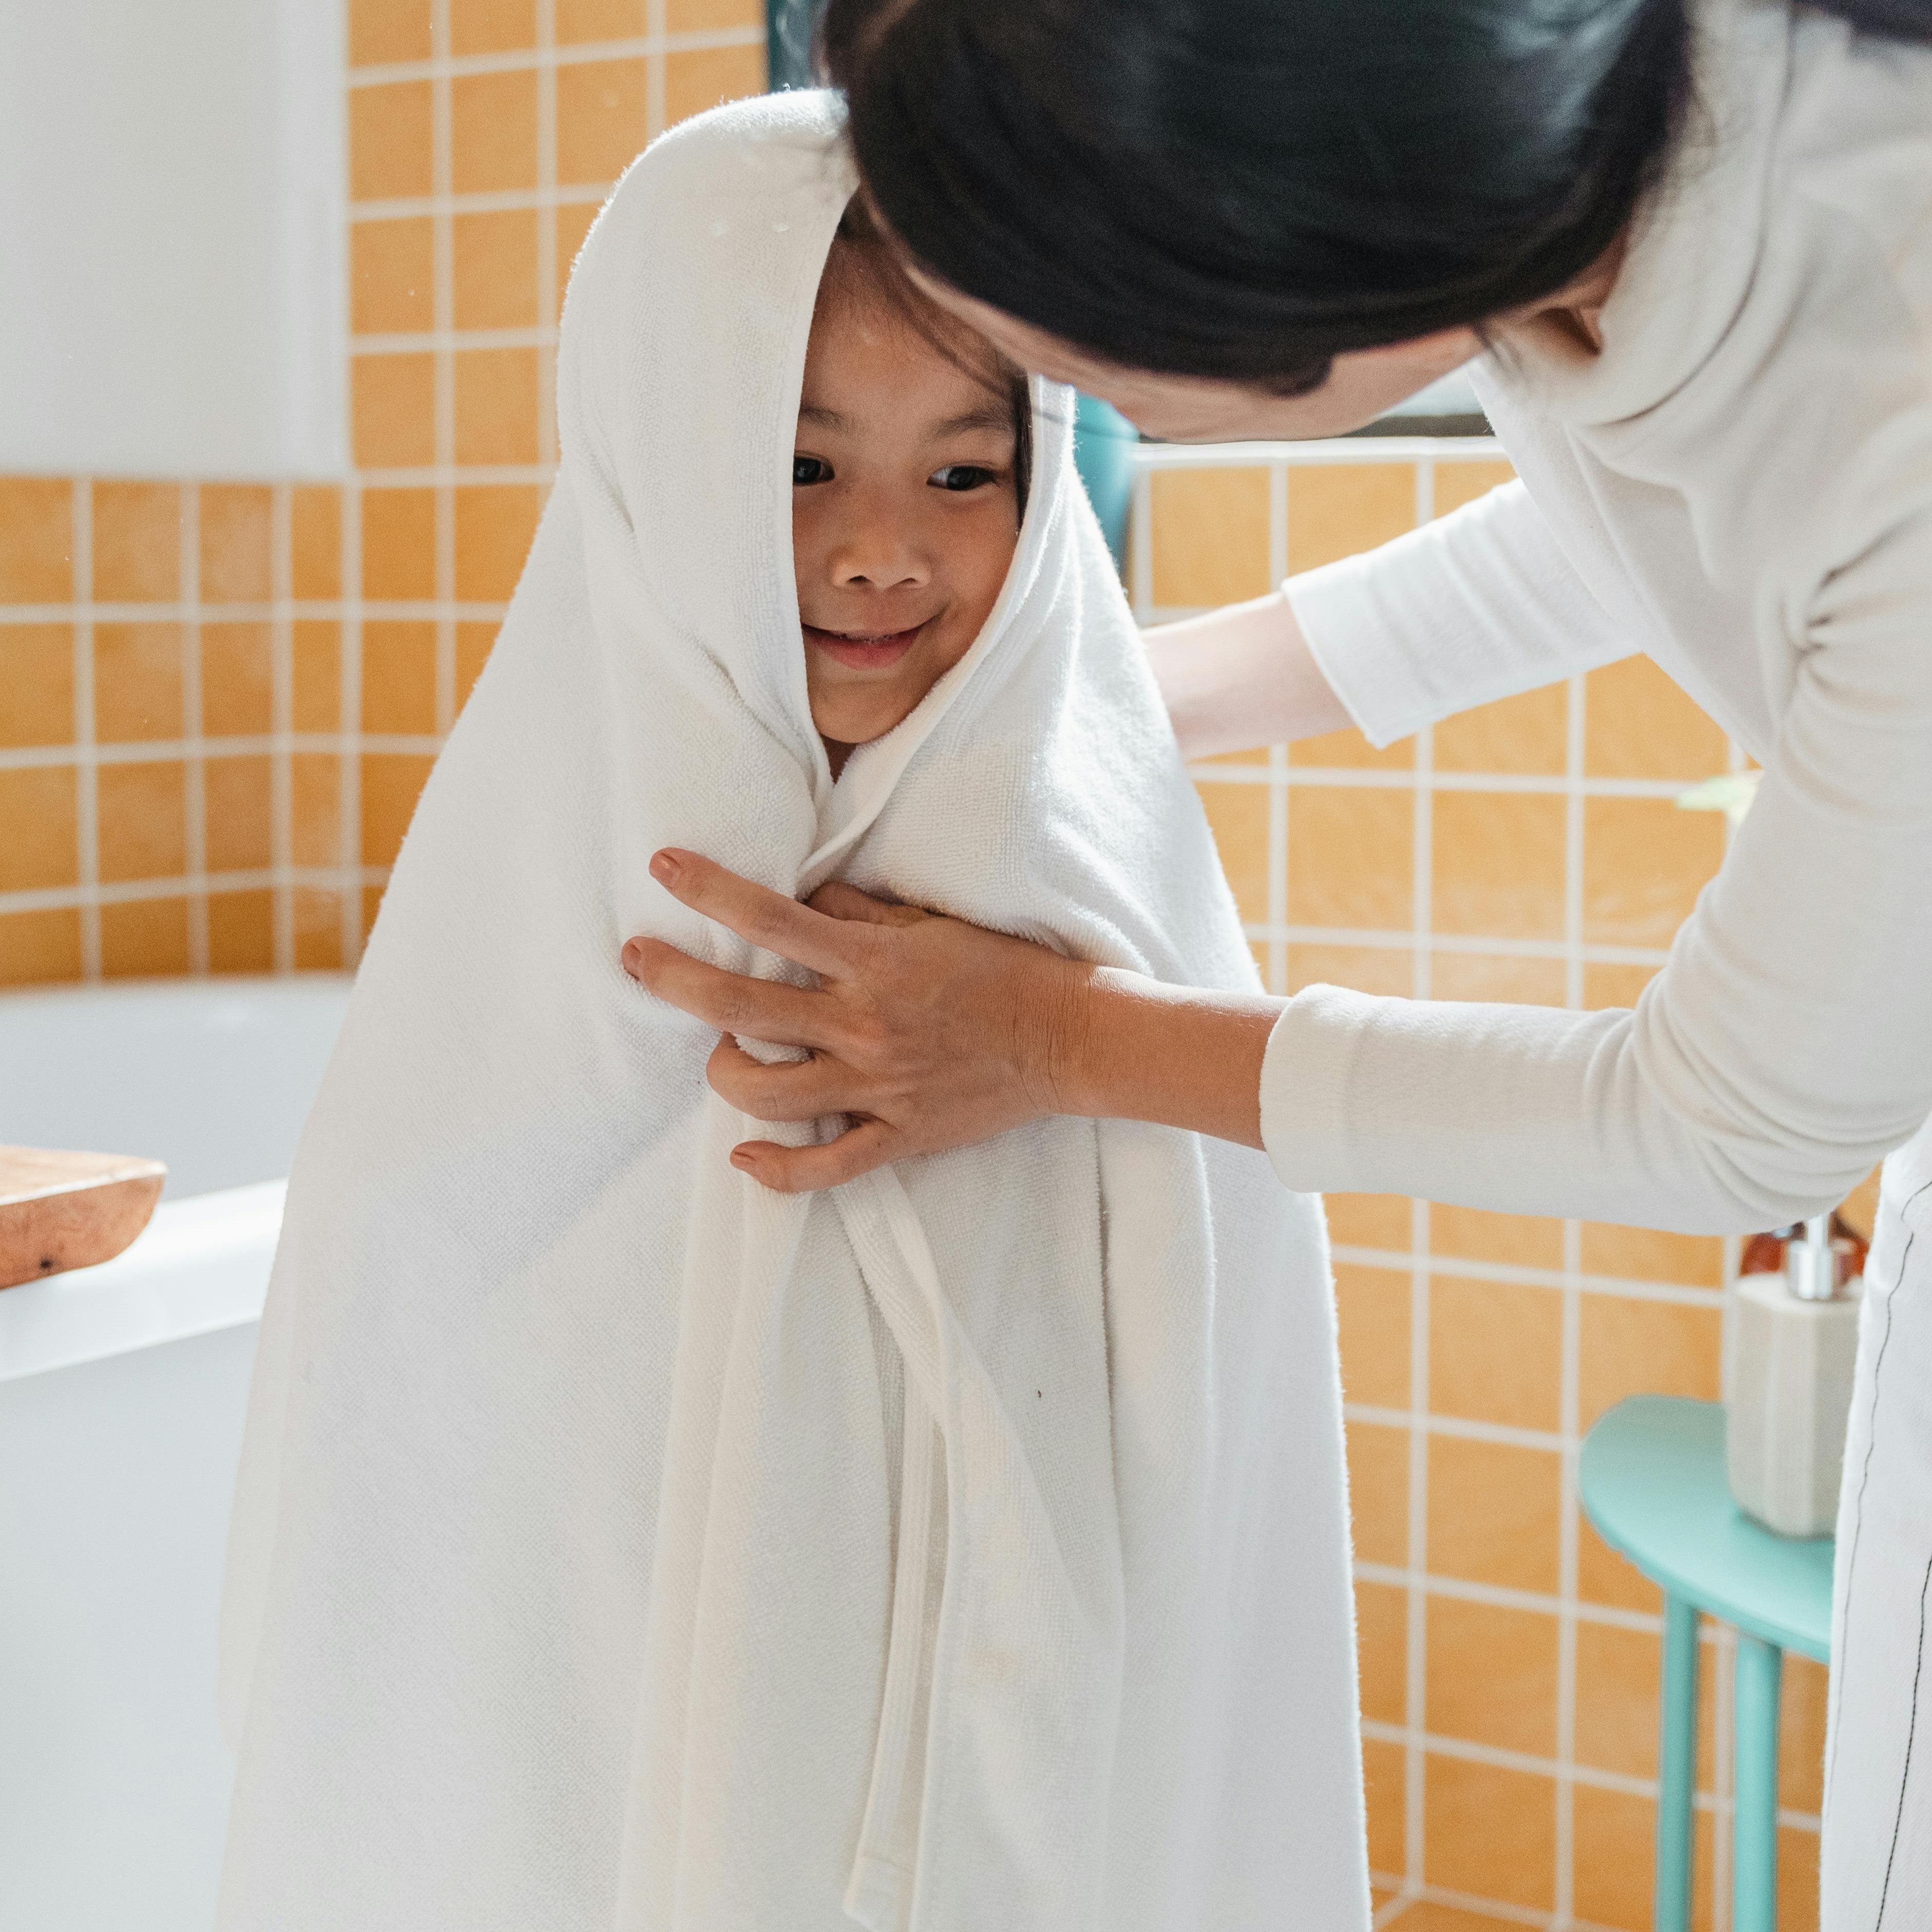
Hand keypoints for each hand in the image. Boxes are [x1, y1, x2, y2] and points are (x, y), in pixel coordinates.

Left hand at [621, 849, 1091, 1190]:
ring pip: (765, 1092)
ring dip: (722, 1071)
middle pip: (741, 1007)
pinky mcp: (897, 1136)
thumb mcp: (929, 924)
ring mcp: (877, 1087)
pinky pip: (824, 1167)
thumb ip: (856, 915)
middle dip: (674, 979)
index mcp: (873, 963)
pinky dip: (776, 1168)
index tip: (663, 867)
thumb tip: (797, 897)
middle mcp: (863, 1025)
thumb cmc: (1000, 971)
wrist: (1068, 1039)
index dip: (708, 891)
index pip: (771, 920)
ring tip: (717, 1052)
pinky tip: (744, 1153)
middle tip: (635, 959)